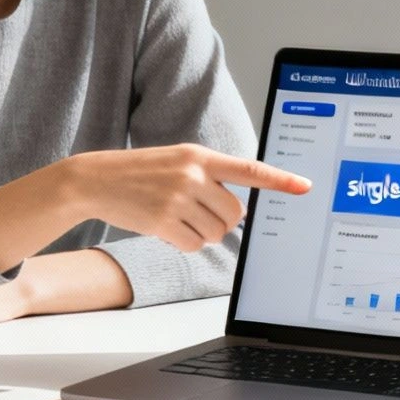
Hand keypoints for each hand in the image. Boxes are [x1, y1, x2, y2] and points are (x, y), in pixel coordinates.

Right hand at [60, 144, 312, 251]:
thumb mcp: (177, 161)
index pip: (249, 170)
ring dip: (202, 232)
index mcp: (200, 155)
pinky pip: (194, 244)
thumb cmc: (139, 172)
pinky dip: (184, 242)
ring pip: (216, 232)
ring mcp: (177, 198)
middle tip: (199, 213)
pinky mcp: (163, 221)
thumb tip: (237, 209)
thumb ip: (208, 176)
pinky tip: (166, 227)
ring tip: (176, 216)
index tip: (305, 186)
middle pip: (235, 213)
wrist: (94, 179)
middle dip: (223, 220)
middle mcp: (192, 174)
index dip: (280, 180)